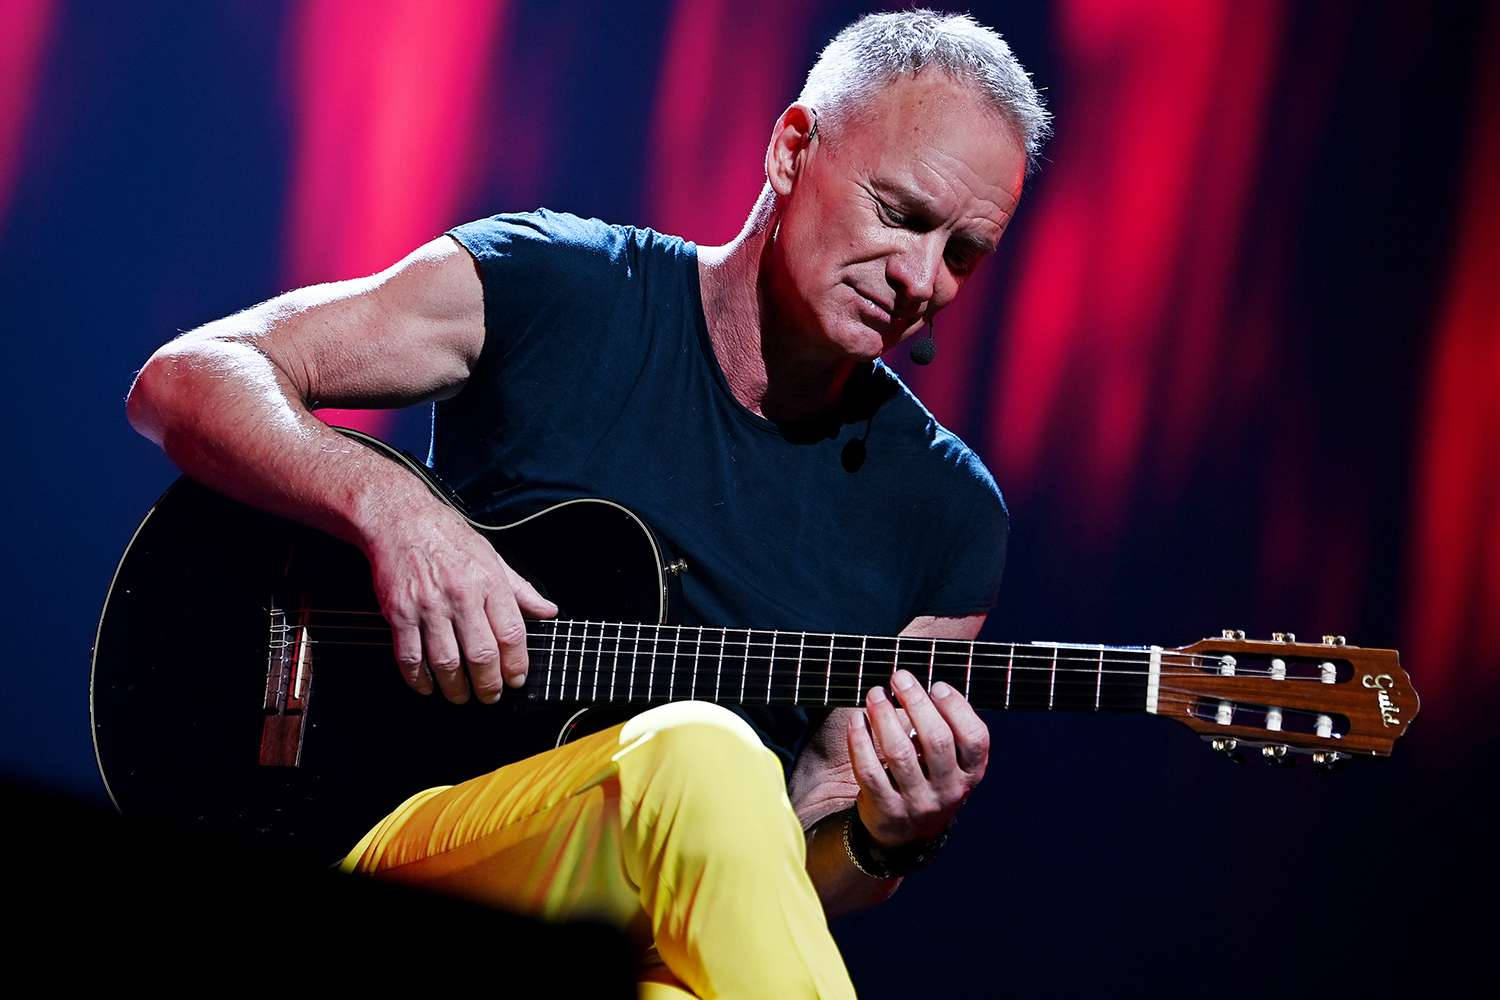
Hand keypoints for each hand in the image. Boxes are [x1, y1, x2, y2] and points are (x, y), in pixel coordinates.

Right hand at [363, 494, 556, 703]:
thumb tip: (548, 611)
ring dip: (455, 688)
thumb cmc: (449, 538)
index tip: (516, 679)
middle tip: (490, 696)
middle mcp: (460, 595)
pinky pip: (410, 657)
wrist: (401, 520)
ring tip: (461, 696)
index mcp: (489, 582)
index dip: (516, 664)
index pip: (511, 633)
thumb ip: (520, 589)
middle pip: (481, 654)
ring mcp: (428, 606)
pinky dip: (419, 679)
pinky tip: (427, 686)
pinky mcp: (398, 612)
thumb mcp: (493, 557)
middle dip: (489, 684)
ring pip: (446, 662)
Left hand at [846, 668, 989, 846]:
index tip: (938, 685)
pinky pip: (869, 771)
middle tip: (899, 677)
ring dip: (884, 717)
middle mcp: (949, 790)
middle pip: (935, 741)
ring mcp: (917, 803)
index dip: (957, 708)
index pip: (975, 739)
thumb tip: (925, 676)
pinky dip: (859, 741)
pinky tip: (856, 719)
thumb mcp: (950, 759)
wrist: (906, 835)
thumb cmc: (928, 778)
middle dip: (916, 702)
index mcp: (971, 773)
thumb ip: (945, 722)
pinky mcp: (885, 809)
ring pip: (899, 754)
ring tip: (874, 693)